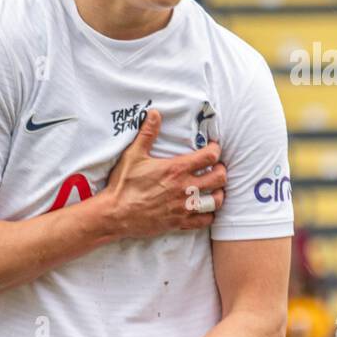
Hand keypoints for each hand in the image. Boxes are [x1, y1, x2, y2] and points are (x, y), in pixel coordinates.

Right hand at [98, 109, 225, 237]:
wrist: (115, 214)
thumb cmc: (123, 184)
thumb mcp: (134, 155)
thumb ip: (147, 134)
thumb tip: (155, 113)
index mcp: (176, 169)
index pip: (209, 156)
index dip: (215, 150)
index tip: (213, 148)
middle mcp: (185, 188)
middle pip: (219, 178)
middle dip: (221, 171)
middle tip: (216, 168)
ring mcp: (183, 207)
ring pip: (216, 201)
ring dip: (218, 193)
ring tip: (214, 189)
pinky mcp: (179, 223)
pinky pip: (204, 221)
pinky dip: (208, 215)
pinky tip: (204, 209)